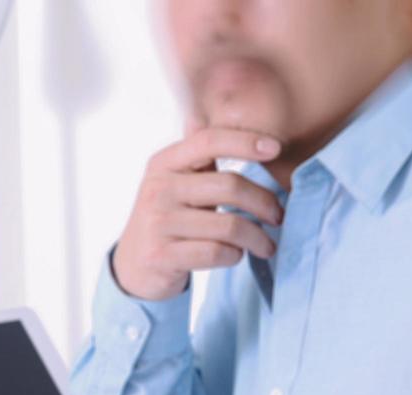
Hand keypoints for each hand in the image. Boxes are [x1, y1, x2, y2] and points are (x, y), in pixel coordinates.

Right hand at [113, 126, 283, 300]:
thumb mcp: (175, 181)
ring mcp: (157, 224)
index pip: (208, 141)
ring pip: (229, 226)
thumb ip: (195, 154)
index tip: (276, 149)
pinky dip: (234, 256)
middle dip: (265, 203)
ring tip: (266, 244)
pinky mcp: (161, 256)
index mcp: (163, 164)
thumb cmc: (167, 219)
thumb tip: (205, 112)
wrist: (133, 266)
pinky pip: (216, 252)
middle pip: (230, 185)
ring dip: (257, 237)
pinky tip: (234, 255)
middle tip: (278, 216)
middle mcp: (157, 190)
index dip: (245, 141)